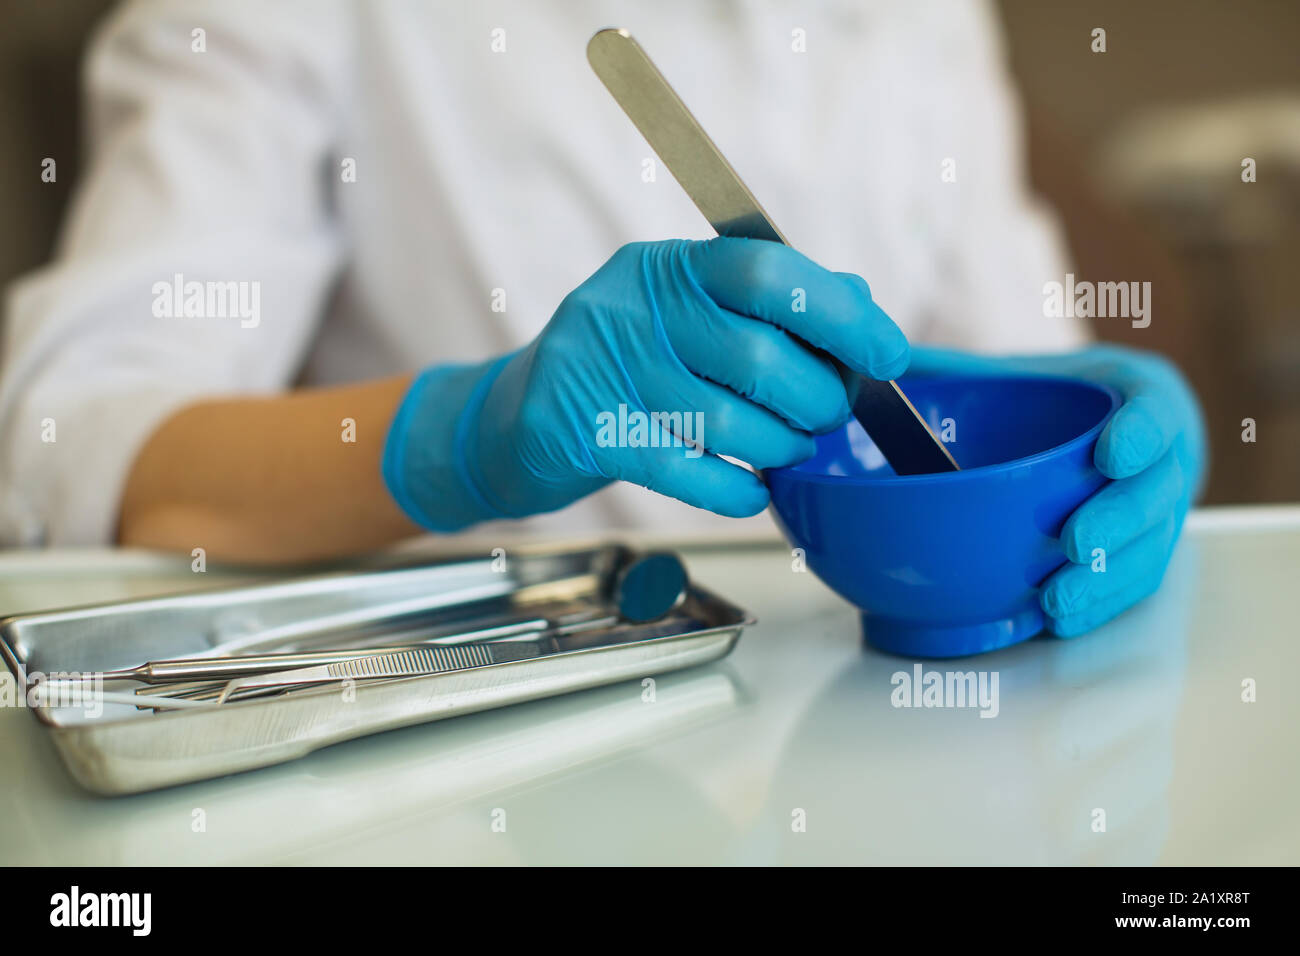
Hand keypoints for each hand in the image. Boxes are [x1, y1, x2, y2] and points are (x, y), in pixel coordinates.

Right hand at [383, 238, 908, 529]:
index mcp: (666, 267)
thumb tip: (861, 306)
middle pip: (759, 357)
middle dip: (817, 399)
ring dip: (781, 448)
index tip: (888, 354)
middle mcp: (630, 309)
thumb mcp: (686, 316)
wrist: (515, 418)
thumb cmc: (625, 366)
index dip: (840, 315)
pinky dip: (739, 491)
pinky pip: (693, 475)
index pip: (767, 272)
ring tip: (785, 450)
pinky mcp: (587, 436)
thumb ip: (768, 308)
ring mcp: (603, 373)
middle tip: (825, 416)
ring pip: (731, 423)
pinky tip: (750, 489)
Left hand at [909, 344, 1206, 636]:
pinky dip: (1100, 605)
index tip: (1109, 455)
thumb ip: (959, 372)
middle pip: (1156, 492)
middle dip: (1117, 521)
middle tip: (1073, 544)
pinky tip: (1062, 620)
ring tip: (1056, 601)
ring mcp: (1161, 509)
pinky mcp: (1147, 552)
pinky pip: (1134, 584)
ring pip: (1151, 547)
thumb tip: (875, 366)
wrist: (1111, 429)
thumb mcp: (1020, 371)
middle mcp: (1162, 456)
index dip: (1140, 433)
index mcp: (1137, 397)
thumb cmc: (1057, 398)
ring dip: (1107, 579)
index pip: (1156, 411)